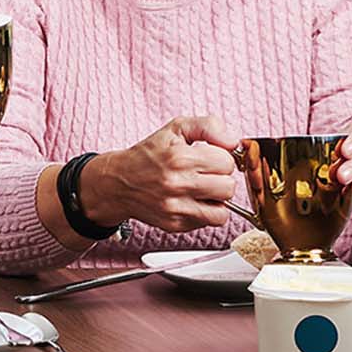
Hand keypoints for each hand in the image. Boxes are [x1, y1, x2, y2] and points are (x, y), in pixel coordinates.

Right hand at [81, 116, 240, 232]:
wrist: (117, 182)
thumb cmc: (148, 155)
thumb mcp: (176, 128)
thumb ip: (209, 126)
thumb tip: (234, 142)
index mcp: (180, 158)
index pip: (227, 162)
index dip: (220, 158)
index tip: (208, 158)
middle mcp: (177, 184)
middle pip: (228, 187)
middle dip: (220, 179)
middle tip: (206, 174)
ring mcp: (176, 208)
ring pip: (222, 211)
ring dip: (216, 200)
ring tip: (202, 190)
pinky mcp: (175, 225)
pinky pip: (207, 222)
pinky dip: (204, 212)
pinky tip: (191, 201)